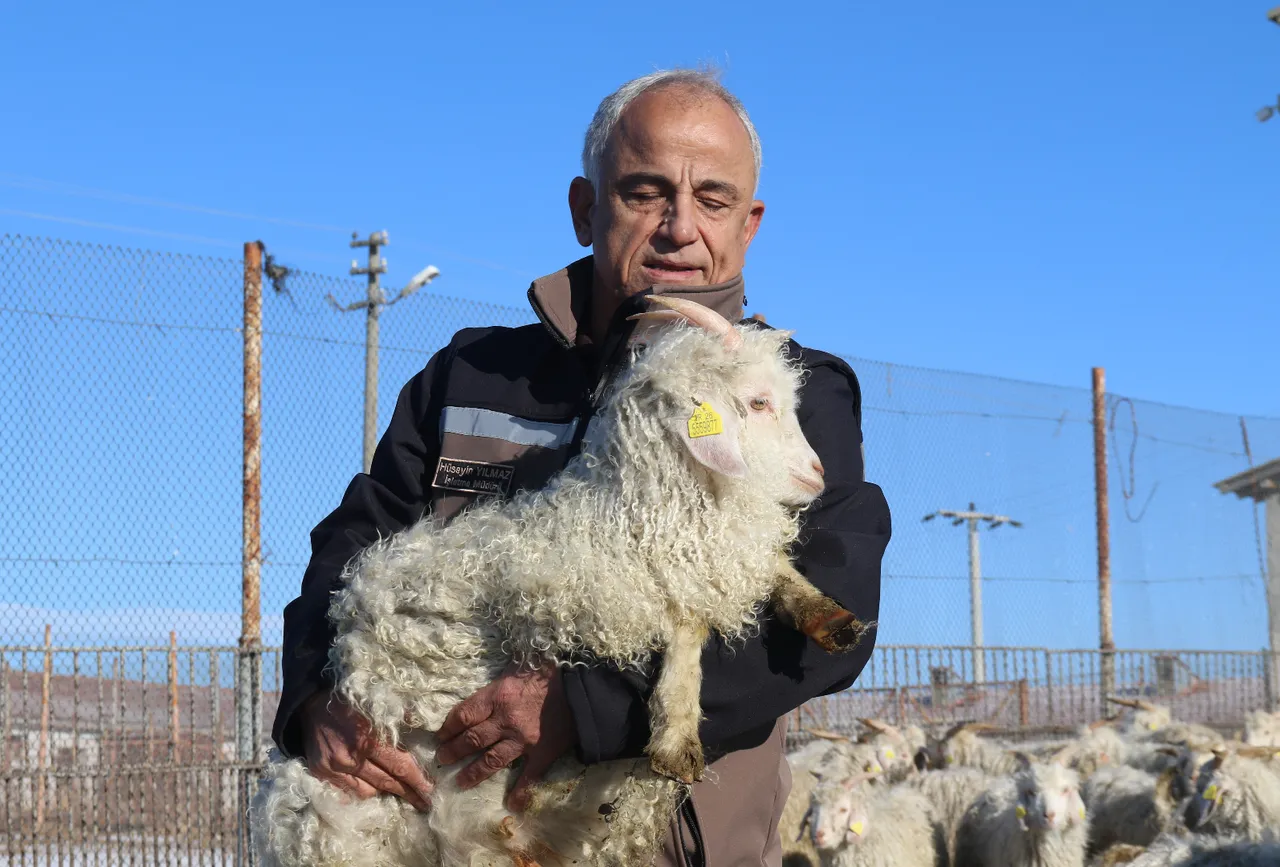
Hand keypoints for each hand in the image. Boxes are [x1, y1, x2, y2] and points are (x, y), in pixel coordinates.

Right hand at [300, 690, 433, 810]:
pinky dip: (364, 791)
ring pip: (368, 791)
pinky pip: (349, 792)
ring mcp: (335, 768)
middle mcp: (351, 757)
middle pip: (386, 782)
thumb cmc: (349, 703)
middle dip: (408, 793)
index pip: (399, 765)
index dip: (416, 780)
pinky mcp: (322, 774)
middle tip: (425, 803)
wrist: (311, 705)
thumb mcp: (377, 704)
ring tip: (400, 791)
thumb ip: (400, 718)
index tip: (430, 790)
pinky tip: (374, 787)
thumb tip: (425, 726)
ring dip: (386, 792)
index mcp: (368, 738)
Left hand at [435, 663, 577, 810]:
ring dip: (472, 772)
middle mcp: (505, 720)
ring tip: (459, 781)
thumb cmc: (549, 673)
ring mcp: (522, 740)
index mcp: (498, 696)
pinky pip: (528, 776)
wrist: (582, 689)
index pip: (464, 714)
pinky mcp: (541, 753)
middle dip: (453, 750)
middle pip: (472, 739)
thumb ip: (498, 683)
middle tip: (442, 758)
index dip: (448, 727)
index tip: (441, 735)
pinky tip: (512, 804)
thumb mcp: (517, 669)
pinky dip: (520, 791)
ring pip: (491, 760)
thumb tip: (483, 692)